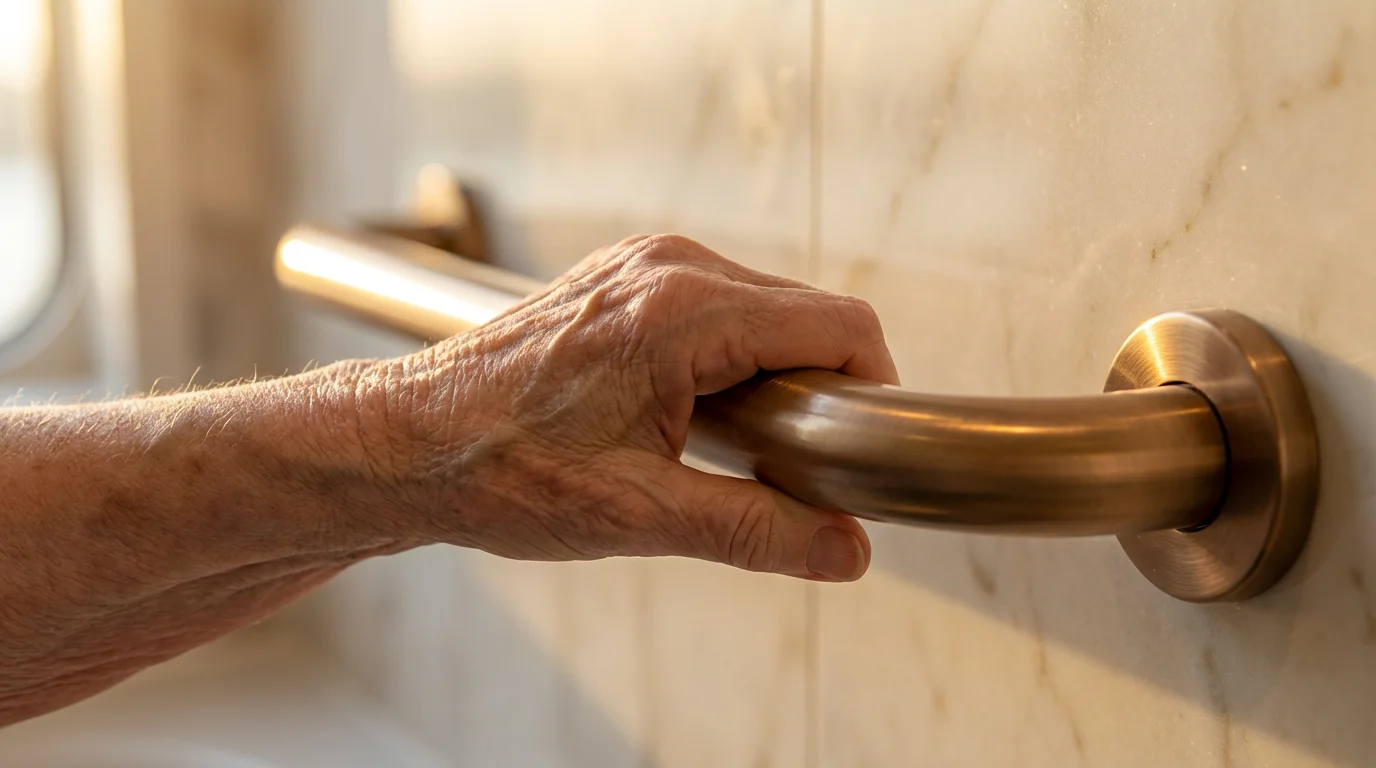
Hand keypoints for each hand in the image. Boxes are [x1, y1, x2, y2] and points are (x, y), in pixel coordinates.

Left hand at [371, 234, 898, 580]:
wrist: (405, 442)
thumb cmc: (498, 469)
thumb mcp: (637, 516)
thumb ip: (755, 531)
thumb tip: (843, 548)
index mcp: (681, 312)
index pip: (839, 326)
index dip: (870, 390)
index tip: (854, 449)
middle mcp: (668, 266)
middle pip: (809, 315)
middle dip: (822, 388)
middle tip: (789, 464)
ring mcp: (643, 263)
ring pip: (767, 307)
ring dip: (777, 372)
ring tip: (731, 443)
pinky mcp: (626, 277)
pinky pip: (721, 304)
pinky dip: (733, 354)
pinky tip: (694, 411)